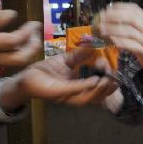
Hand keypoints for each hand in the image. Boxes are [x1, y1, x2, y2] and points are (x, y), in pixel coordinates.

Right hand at [0, 11, 41, 67]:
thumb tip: (13, 15)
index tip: (33, 23)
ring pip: (20, 62)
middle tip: (36, 32)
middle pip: (22, 58)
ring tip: (32, 35)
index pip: (13, 41)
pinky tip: (22, 41)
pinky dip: (22, 53)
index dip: (27, 33)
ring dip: (30, 50)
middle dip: (34, 45)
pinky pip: (13, 62)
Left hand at [0, 49, 118, 109]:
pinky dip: (85, 86)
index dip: (108, 82)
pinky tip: (94, 80)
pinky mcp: (58, 94)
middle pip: (96, 98)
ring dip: (99, 90)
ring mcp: (66, 96)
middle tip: (116, 81)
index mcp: (78, 88)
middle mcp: (74, 95)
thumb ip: (80, 54)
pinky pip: (74, 91)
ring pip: (88, 98)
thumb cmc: (46, 70)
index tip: (114, 72)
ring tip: (108, 81)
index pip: (97, 89)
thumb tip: (95, 45)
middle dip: (108, 90)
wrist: (26, 76)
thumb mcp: (67, 60)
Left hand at [95, 3, 142, 89]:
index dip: (120, 7)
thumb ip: (137, 28)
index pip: (135, 9)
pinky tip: (109, 41)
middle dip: (114, 16)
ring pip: (128, 31)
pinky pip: (129, 45)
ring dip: (112, 29)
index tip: (107, 8)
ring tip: (100, 29)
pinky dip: (118, 42)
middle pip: (130, 17)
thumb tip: (117, 22)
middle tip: (101, 18)